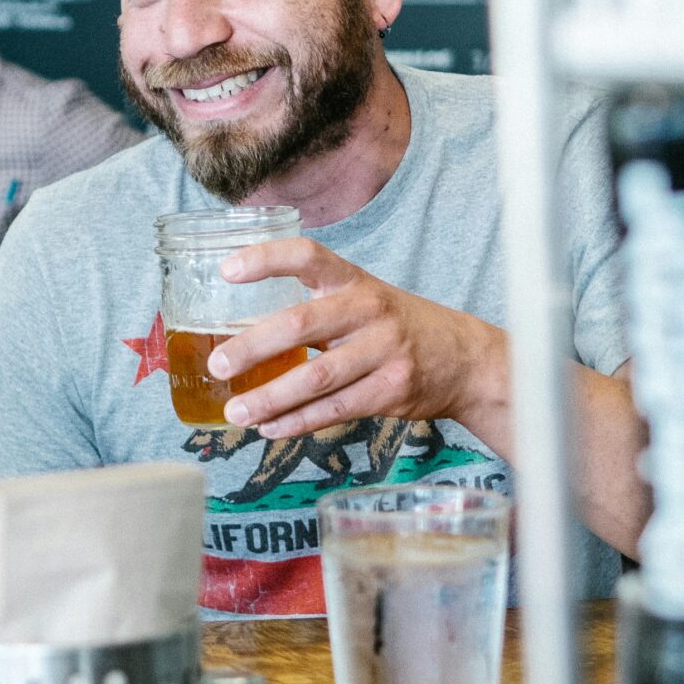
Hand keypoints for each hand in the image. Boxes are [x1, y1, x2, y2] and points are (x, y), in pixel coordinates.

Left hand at [208, 238, 508, 442]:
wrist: (465, 359)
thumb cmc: (395, 328)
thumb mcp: (363, 300)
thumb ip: (315, 309)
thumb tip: (240, 335)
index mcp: (353, 280)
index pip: (307, 255)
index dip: (266, 259)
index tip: (226, 271)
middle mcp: (368, 310)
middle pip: (301, 324)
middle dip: (253, 346)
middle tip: (218, 365)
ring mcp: (384, 351)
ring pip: (317, 377)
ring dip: (271, 397)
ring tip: (237, 411)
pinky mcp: (392, 390)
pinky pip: (336, 409)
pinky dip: (298, 422)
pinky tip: (270, 428)